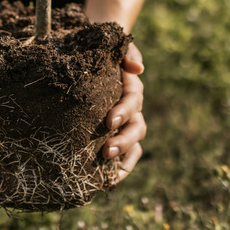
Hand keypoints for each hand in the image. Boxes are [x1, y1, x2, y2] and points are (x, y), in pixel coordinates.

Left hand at [102, 42, 145, 182]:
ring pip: (133, 143)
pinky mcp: (116, 134)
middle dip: (123, 140)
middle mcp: (132, 108)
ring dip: (123, 158)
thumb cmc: (103, 52)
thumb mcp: (114, 46)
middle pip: (136, 126)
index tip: (110, 120)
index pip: (133, 99)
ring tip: (107, 172)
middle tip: (107, 151)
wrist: (92, 55)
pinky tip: (107, 183)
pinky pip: (125, 155)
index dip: (124, 110)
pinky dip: (119, 170)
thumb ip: (126, 52)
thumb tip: (137, 68)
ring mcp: (126, 123)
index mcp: (130, 87)